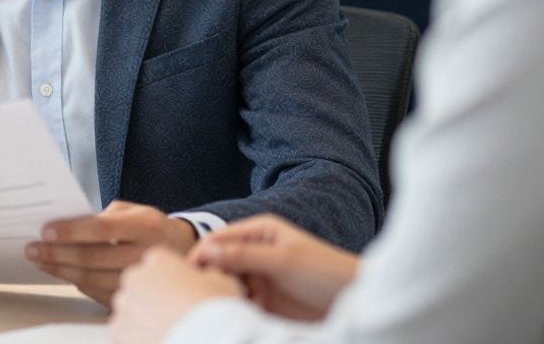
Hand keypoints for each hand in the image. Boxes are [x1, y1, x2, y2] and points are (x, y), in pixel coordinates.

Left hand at [26, 200, 197, 305]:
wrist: (179, 250)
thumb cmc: (148, 226)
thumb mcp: (132, 211)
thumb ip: (102, 217)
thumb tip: (64, 226)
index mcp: (146, 226)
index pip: (101, 229)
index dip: (71, 231)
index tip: (46, 231)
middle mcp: (146, 254)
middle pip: (92, 258)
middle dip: (56, 254)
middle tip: (32, 249)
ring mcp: (141, 279)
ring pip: (91, 279)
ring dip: (60, 270)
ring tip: (40, 261)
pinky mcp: (134, 296)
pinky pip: (97, 292)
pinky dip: (75, 282)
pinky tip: (61, 272)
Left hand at [110, 246, 243, 343]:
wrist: (206, 341)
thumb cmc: (217, 312)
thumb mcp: (225, 282)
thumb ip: (209, 274)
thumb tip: (207, 277)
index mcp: (158, 259)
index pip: (158, 264)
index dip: (173, 280)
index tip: (185, 295)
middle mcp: (135, 278)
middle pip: (139, 286)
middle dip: (153, 299)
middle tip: (176, 317)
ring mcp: (124, 307)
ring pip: (129, 312)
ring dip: (143, 321)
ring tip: (170, 332)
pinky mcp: (118, 334)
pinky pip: (125, 335)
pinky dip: (137, 340)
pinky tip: (162, 341)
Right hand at [188, 214, 357, 320]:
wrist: (355, 302)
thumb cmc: (324, 272)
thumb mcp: (283, 260)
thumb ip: (244, 255)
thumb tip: (208, 251)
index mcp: (260, 231)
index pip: (219, 239)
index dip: (201, 253)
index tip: (188, 272)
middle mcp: (256, 251)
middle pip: (219, 261)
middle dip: (209, 275)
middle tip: (204, 292)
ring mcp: (259, 276)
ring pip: (227, 283)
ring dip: (221, 293)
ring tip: (223, 304)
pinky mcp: (264, 299)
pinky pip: (239, 301)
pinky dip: (233, 307)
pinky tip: (235, 313)